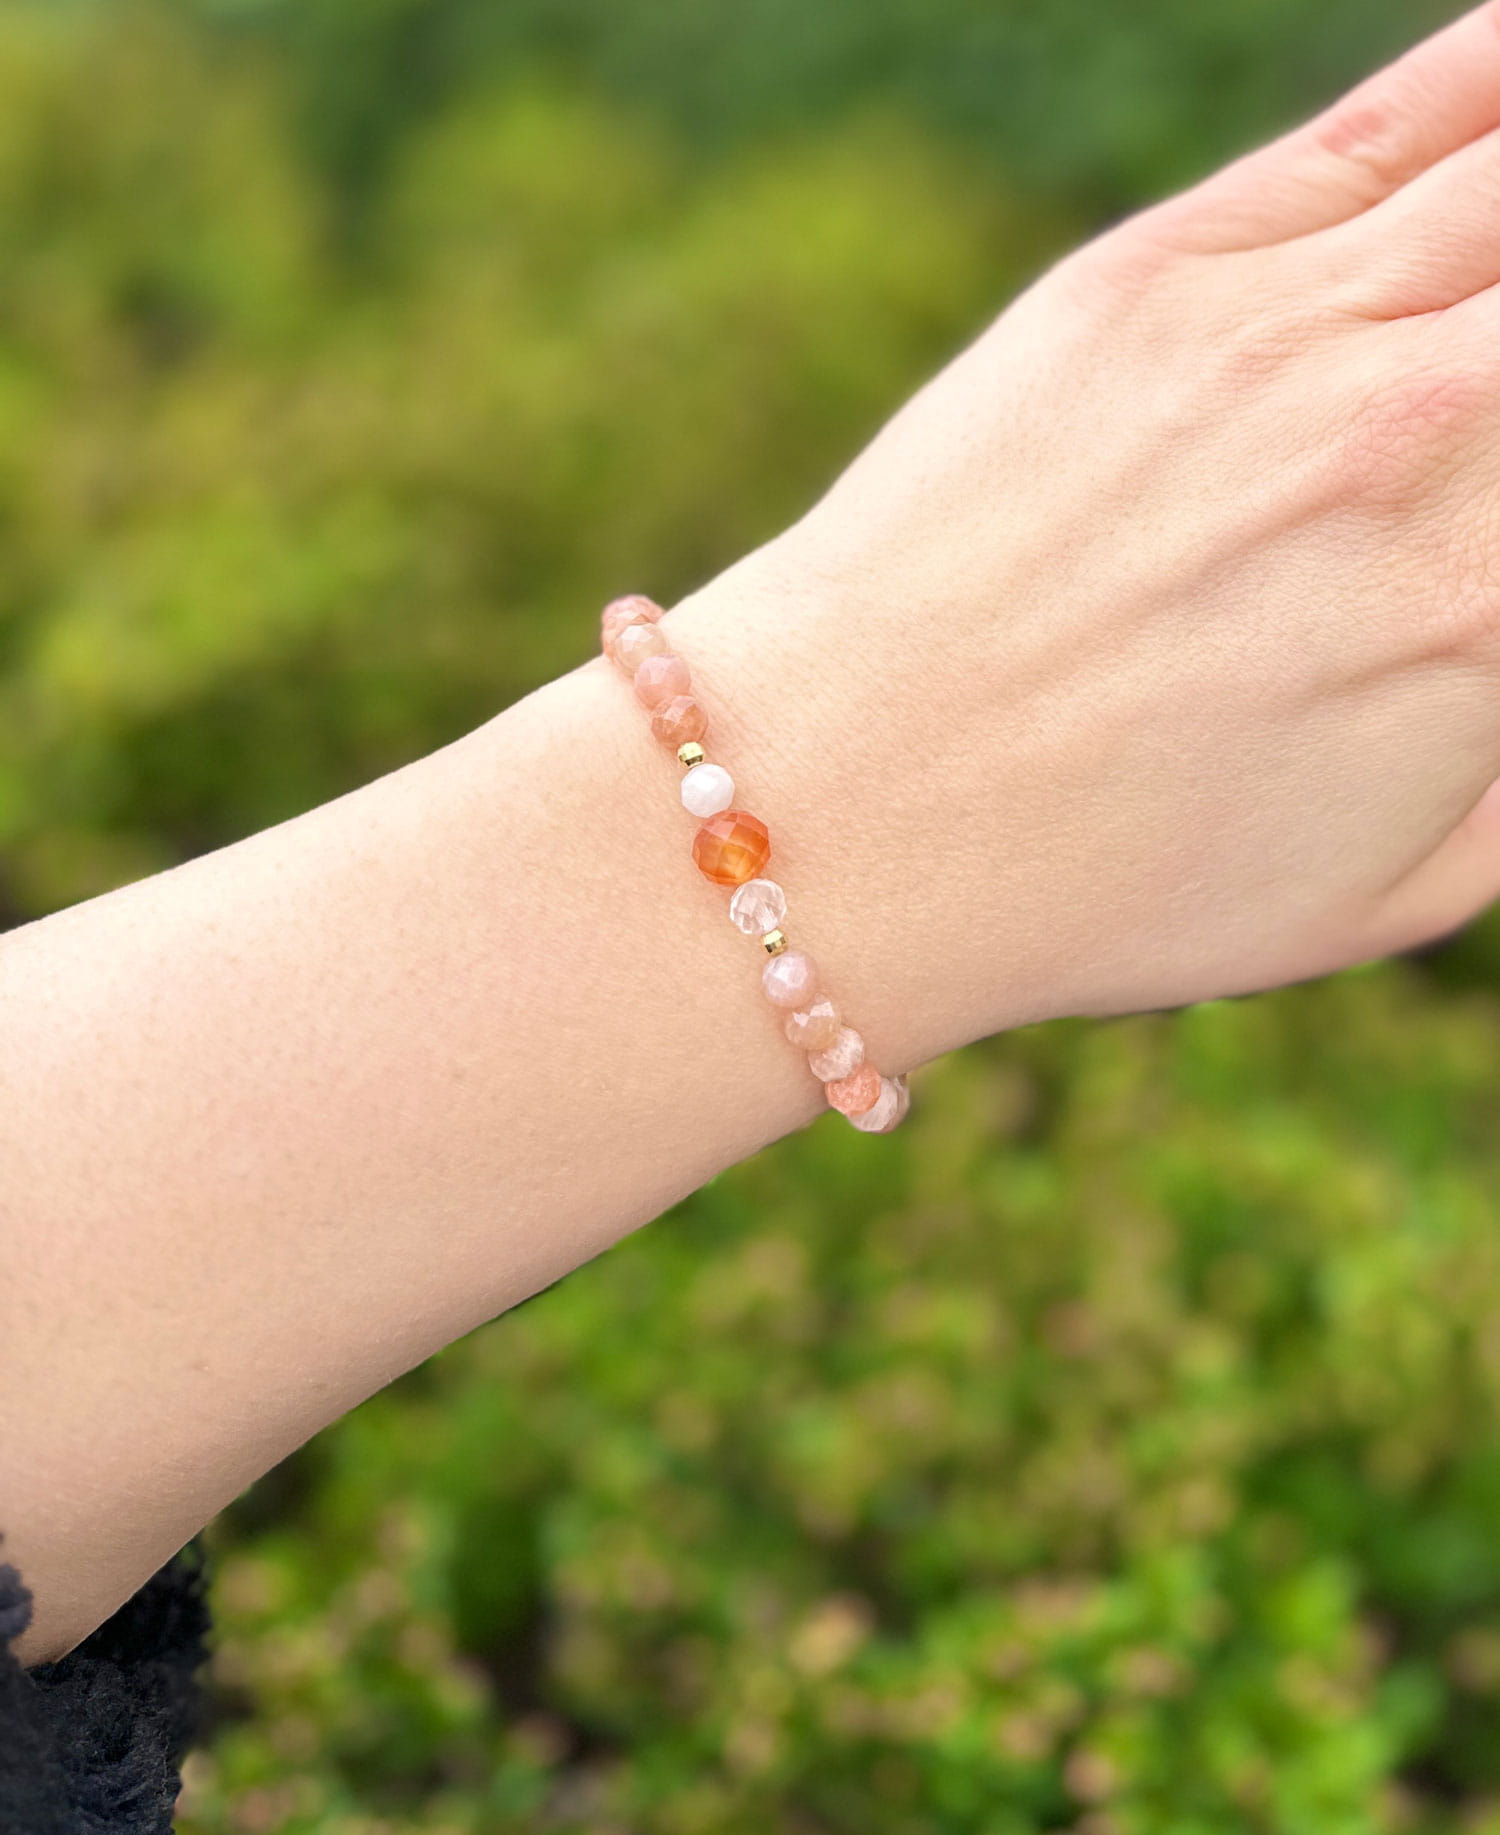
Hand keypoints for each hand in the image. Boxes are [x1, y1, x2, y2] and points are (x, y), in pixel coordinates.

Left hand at [667, 1, 1499, 1064]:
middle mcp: (1427, 426)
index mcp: (1498, 599)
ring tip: (1498, 255)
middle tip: (1485, 402)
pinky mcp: (1157, 273)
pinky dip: (1491, 80)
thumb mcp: (1395, 888)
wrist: (846, 815)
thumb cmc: (1114, 884)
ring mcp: (1288, 330)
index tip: (1496, 519)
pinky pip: (1392, 124)